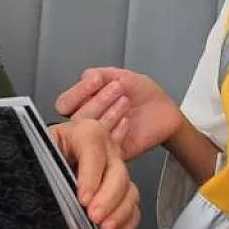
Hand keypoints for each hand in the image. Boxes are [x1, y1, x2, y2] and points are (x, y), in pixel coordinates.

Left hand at [48, 119, 140, 228]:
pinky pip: (132, 206)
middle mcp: (106, 148)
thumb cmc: (42, 159)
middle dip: (108, 198)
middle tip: (94, 217)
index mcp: (84, 133)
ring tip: (103, 228)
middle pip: (118, 172)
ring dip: (119, 212)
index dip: (91, 176)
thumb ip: (44, 160)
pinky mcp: (121, 189)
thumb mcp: (40, 151)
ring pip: (129, 189)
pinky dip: (126, 221)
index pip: (94, 149)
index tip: (83, 200)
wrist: (46, 165)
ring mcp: (116, 170)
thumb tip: (44, 176)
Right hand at [56, 68, 183, 161]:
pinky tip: (127, 120)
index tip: (96, 81)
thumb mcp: (119, 75)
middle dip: (98, 100)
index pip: (64, 104)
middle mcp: (86, 123)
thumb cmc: (141, 94)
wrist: (163, 110)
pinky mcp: (112, 153)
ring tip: (125, 101)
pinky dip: (117, 132)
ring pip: (88, 133)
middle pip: (75, 118)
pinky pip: (106, 148)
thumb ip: (98, 74)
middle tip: (118, 89)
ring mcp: (98, 139)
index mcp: (83, 104)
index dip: (78, 92)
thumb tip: (84, 77)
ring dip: (107, 113)